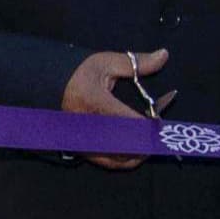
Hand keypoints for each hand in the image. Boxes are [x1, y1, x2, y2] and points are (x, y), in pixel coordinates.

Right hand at [61, 47, 168, 168]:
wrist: (55, 88)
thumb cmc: (83, 74)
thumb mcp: (107, 62)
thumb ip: (137, 62)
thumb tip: (164, 55)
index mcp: (93, 100)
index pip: (128, 120)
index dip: (147, 125)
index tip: (160, 122)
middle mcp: (86, 125)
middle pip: (126, 143)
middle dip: (146, 141)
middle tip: (158, 134)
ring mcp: (84, 140)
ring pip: (120, 157)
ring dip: (139, 152)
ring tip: (150, 141)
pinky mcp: (83, 150)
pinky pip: (110, 163)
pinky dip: (128, 160)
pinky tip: (138, 151)